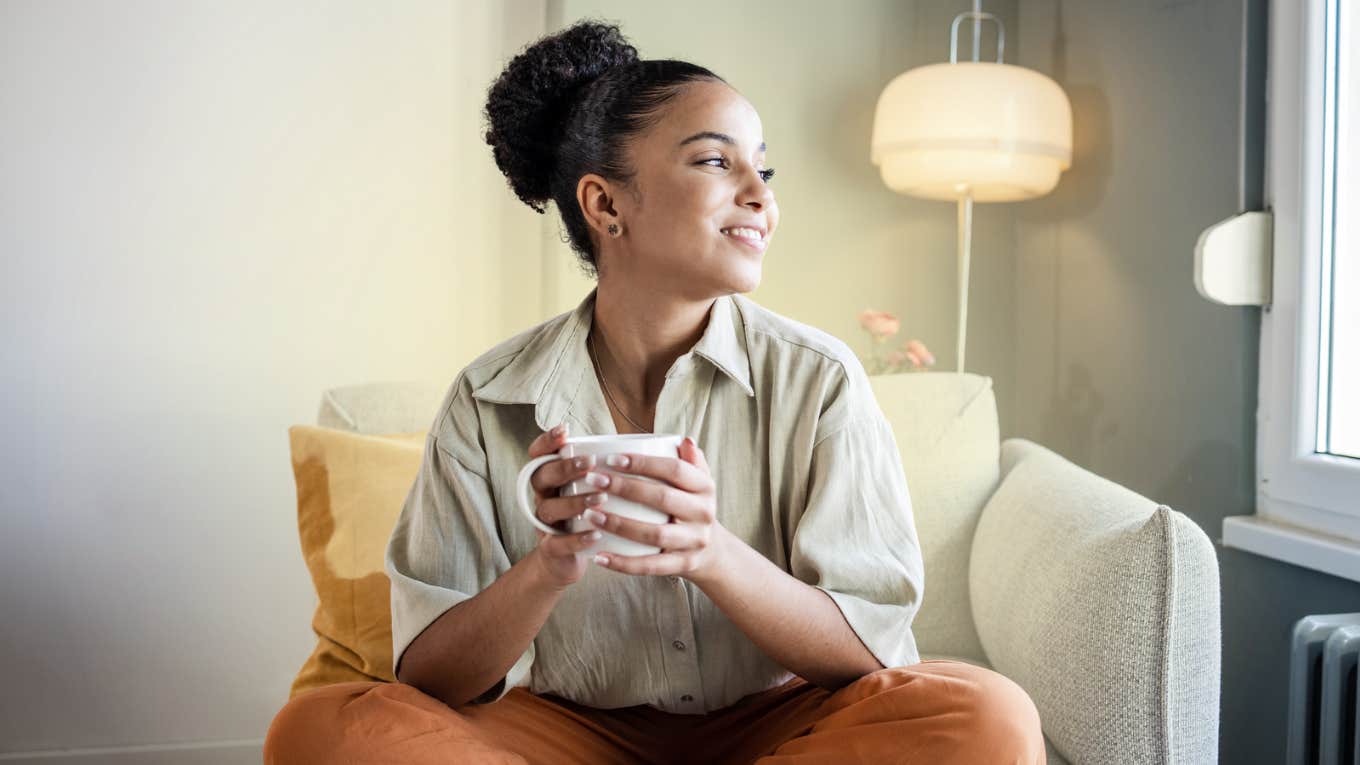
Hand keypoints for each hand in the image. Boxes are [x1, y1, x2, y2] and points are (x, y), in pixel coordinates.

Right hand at [524, 423, 610, 589]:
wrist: (569, 560)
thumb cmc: (592, 516)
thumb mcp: (597, 489)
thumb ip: (621, 466)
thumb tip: (671, 442)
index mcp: (554, 478)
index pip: (540, 454)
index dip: (547, 441)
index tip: (566, 431)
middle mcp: (545, 497)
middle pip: (541, 476)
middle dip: (565, 467)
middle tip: (590, 463)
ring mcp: (545, 523)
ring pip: (549, 508)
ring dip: (574, 502)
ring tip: (600, 499)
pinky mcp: (551, 549)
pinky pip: (557, 543)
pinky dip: (576, 539)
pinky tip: (596, 535)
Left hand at [586, 437, 726, 582]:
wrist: (712, 551)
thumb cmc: (691, 507)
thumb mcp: (698, 482)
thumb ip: (690, 461)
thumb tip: (683, 440)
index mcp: (705, 487)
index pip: (675, 470)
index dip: (643, 463)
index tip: (611, 458)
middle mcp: (704, 513)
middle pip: (663, 498)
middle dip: (624, 488)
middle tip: (593, 480)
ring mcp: (694, 541)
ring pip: (654, 534)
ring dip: (619, 524)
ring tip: (589, 515)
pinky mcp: (683, 564)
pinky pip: (650, 566)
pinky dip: (623, 564)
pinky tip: (599, 557)